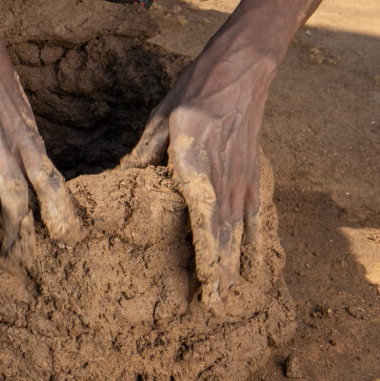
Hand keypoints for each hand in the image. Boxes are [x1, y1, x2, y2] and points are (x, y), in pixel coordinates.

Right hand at [0, 0, 82, 264]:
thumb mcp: (24, 117)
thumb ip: (29, 153)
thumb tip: (40, 190)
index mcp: (30, 140)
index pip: (51, 182)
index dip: (60, 212)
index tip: (67, 239)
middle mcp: (6, 145)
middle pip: (17, 198)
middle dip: (17, 235)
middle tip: (13, 265)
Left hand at [126, 50, 267, 303]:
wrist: (240, 71)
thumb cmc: (195, 91)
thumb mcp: (161, 118)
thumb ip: (143, 155)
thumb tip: (121, 183)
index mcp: (197, 165)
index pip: (203, 221)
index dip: (205, 257)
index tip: (204, 287)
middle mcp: (224, 179)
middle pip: (224, 235)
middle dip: (218, 274)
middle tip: (213, 309)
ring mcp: (242, 180)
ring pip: (241, 232)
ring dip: (236, 266)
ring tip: (230, 298)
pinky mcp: (252, 176)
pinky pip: (257, 216)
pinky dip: (258, 243)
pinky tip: (257, 267)